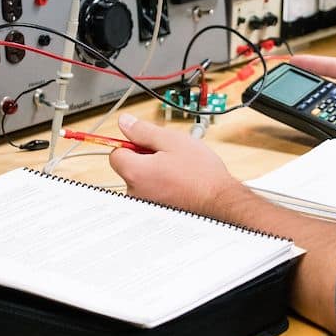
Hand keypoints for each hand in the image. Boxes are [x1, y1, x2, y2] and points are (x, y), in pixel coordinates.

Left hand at [109, 113, 242, 215]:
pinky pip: (151, 194)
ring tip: (178, 171)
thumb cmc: (200, 174)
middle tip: (169, 156)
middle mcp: (135, 193)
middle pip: (129, 168)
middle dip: (145, 159)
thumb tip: (124, 122)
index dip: (132, 144)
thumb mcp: (172, 141)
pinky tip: (179, 184)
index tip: (148, 143)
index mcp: (135, 173)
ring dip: (154, 173)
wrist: (220, 200)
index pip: (116, 153)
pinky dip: (161, 187)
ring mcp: (145, 206)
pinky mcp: (156, 213)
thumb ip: (143, 131)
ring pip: (142, 181)